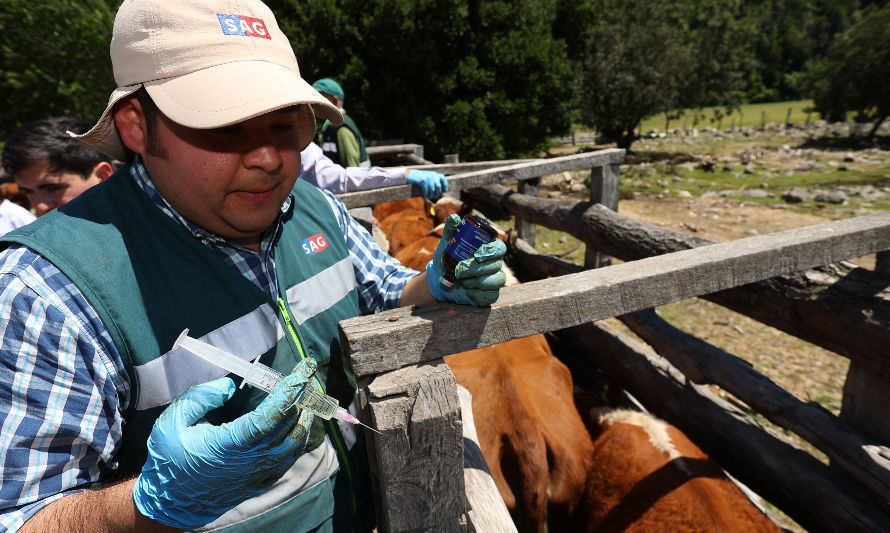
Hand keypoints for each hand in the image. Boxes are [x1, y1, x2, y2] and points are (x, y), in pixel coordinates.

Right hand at [133, 358, 317, 528]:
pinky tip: (298, 418)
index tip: (303, 370)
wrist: (171, 503)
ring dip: (305, 414)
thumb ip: (199, 399)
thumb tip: (229, 387)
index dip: (290, 391)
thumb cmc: (169, 460)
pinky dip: (300, 433)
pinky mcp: (263, 480)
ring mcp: (260, 473)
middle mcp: (251, 461)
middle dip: (302, 395)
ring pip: (296, 441)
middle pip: (290, 424)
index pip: (271, 415)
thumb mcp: (171, 423)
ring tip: (307, 391)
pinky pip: (291, 455)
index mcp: (230, 446)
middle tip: (308, 372)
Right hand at [406, 169, 447, 199]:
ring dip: (430, 195)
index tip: (444, 190)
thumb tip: (440, 191)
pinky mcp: (422, 181)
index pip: (443, 179)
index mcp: (434, 174)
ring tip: (428, 197)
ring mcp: (427, 178)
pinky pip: (426, 190)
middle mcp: (432, 175)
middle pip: (438, 187)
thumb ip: (433, 181)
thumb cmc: (419, 178)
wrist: (409, 174)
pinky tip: (424, 197)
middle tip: (434, 196)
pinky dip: (425, 195)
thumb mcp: (428, 177)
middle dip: (437, 193)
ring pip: (432, 190)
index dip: (445, 185)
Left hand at [425, 214, 506, 305]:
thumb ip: (450, 230)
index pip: (500, 248)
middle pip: (496, 265)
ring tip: (462, 281)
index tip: (478, 254)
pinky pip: (492, 295)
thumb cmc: (447, 258)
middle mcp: (495, 264)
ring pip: (498, 280)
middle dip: (476, 268)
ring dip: (478, 281)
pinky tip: (467, 291)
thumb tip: (454, 218)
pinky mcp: (490, 294)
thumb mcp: (447, 243)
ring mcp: (494, 279)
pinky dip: (478, 294)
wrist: (440, 279)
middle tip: (459, 270)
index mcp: (488, 249)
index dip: (492, 251)